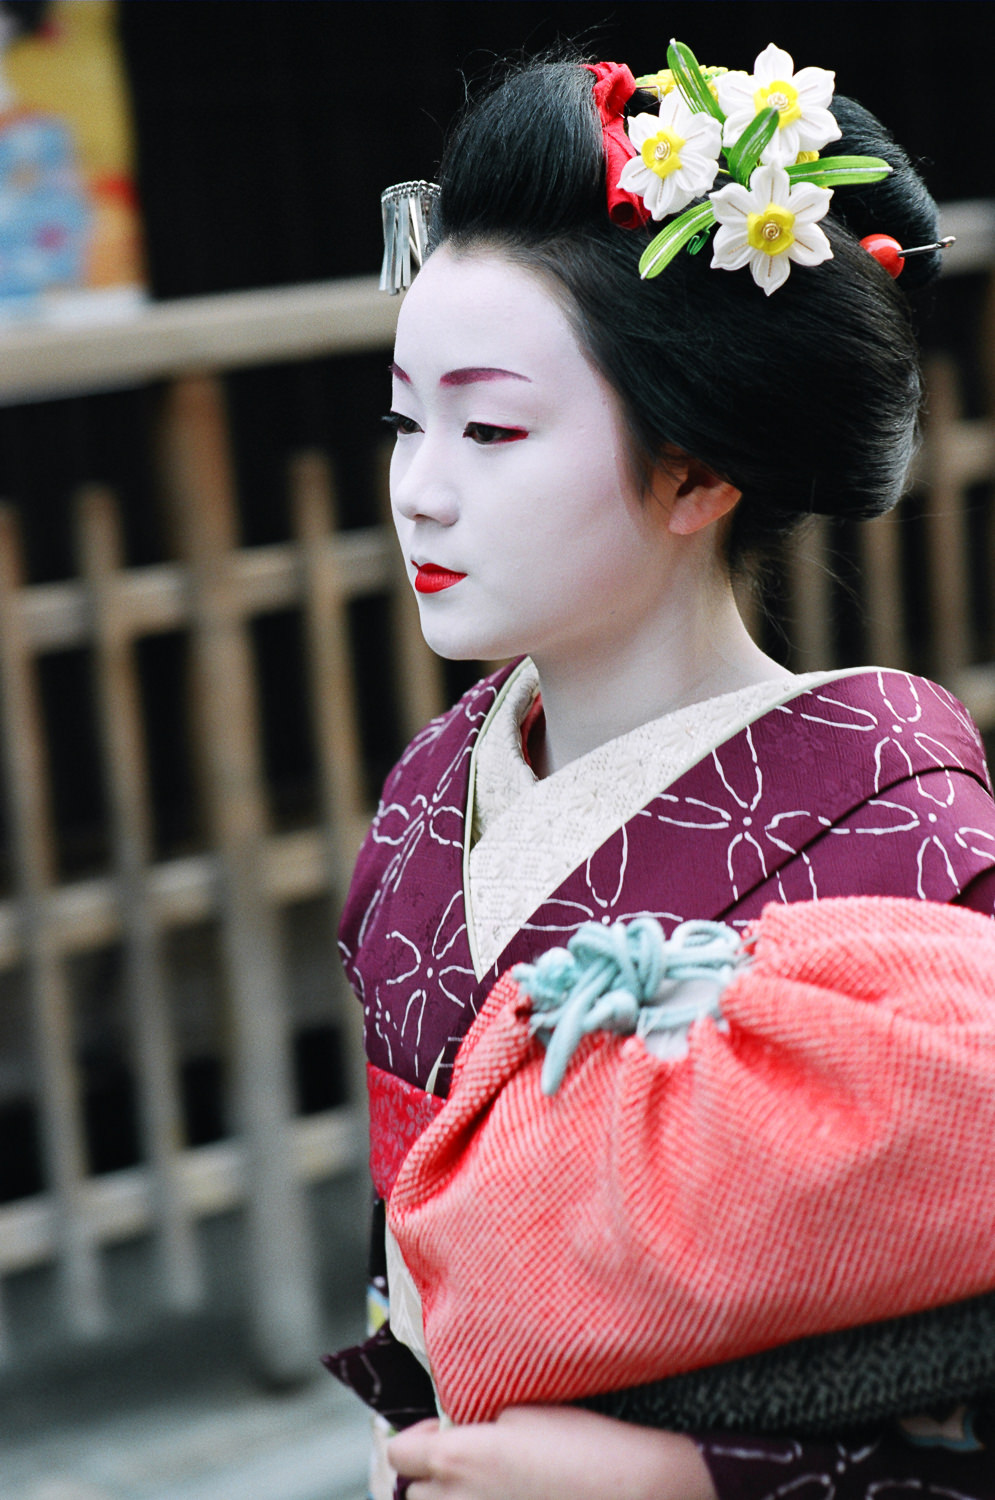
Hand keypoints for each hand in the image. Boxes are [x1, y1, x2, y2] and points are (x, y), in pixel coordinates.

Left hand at [386, 1406, 716, 1499]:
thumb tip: (457, 1429)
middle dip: (428, 1477)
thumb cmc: (582, 1445)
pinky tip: (506, 1499)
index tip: (439, 1431)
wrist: (630, 1491)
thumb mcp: (522, 1411)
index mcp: (456, 1459)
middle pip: (412, 1495)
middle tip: (462, 1462)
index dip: (416, 1439)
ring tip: (484, 1487)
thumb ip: (475, 1423)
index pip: (399, 1453)